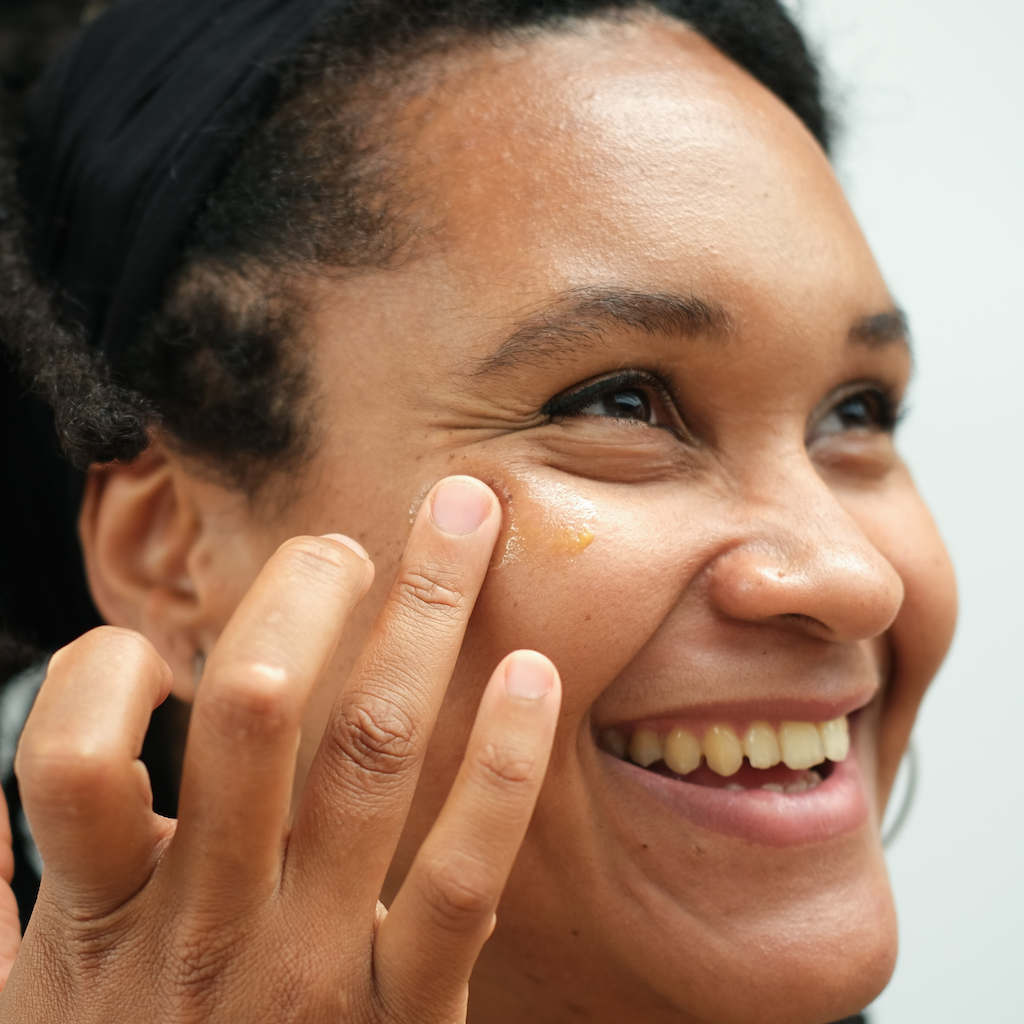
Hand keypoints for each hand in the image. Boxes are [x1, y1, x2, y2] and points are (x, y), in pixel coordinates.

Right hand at [0, 476, 560, 1022]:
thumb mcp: (8, 1016)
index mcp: (90, 923)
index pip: (69, 749)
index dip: (103, 669)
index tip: (146, 651)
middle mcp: (202, 930)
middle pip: (253, 713)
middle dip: (305, 594)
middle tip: (343, 542)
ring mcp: (312, 971)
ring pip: (370, 756)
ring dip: (425, 622)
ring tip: (467, 521)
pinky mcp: (406, 1017)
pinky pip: (463, 875)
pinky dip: (500, 767)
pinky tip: (533, 677)